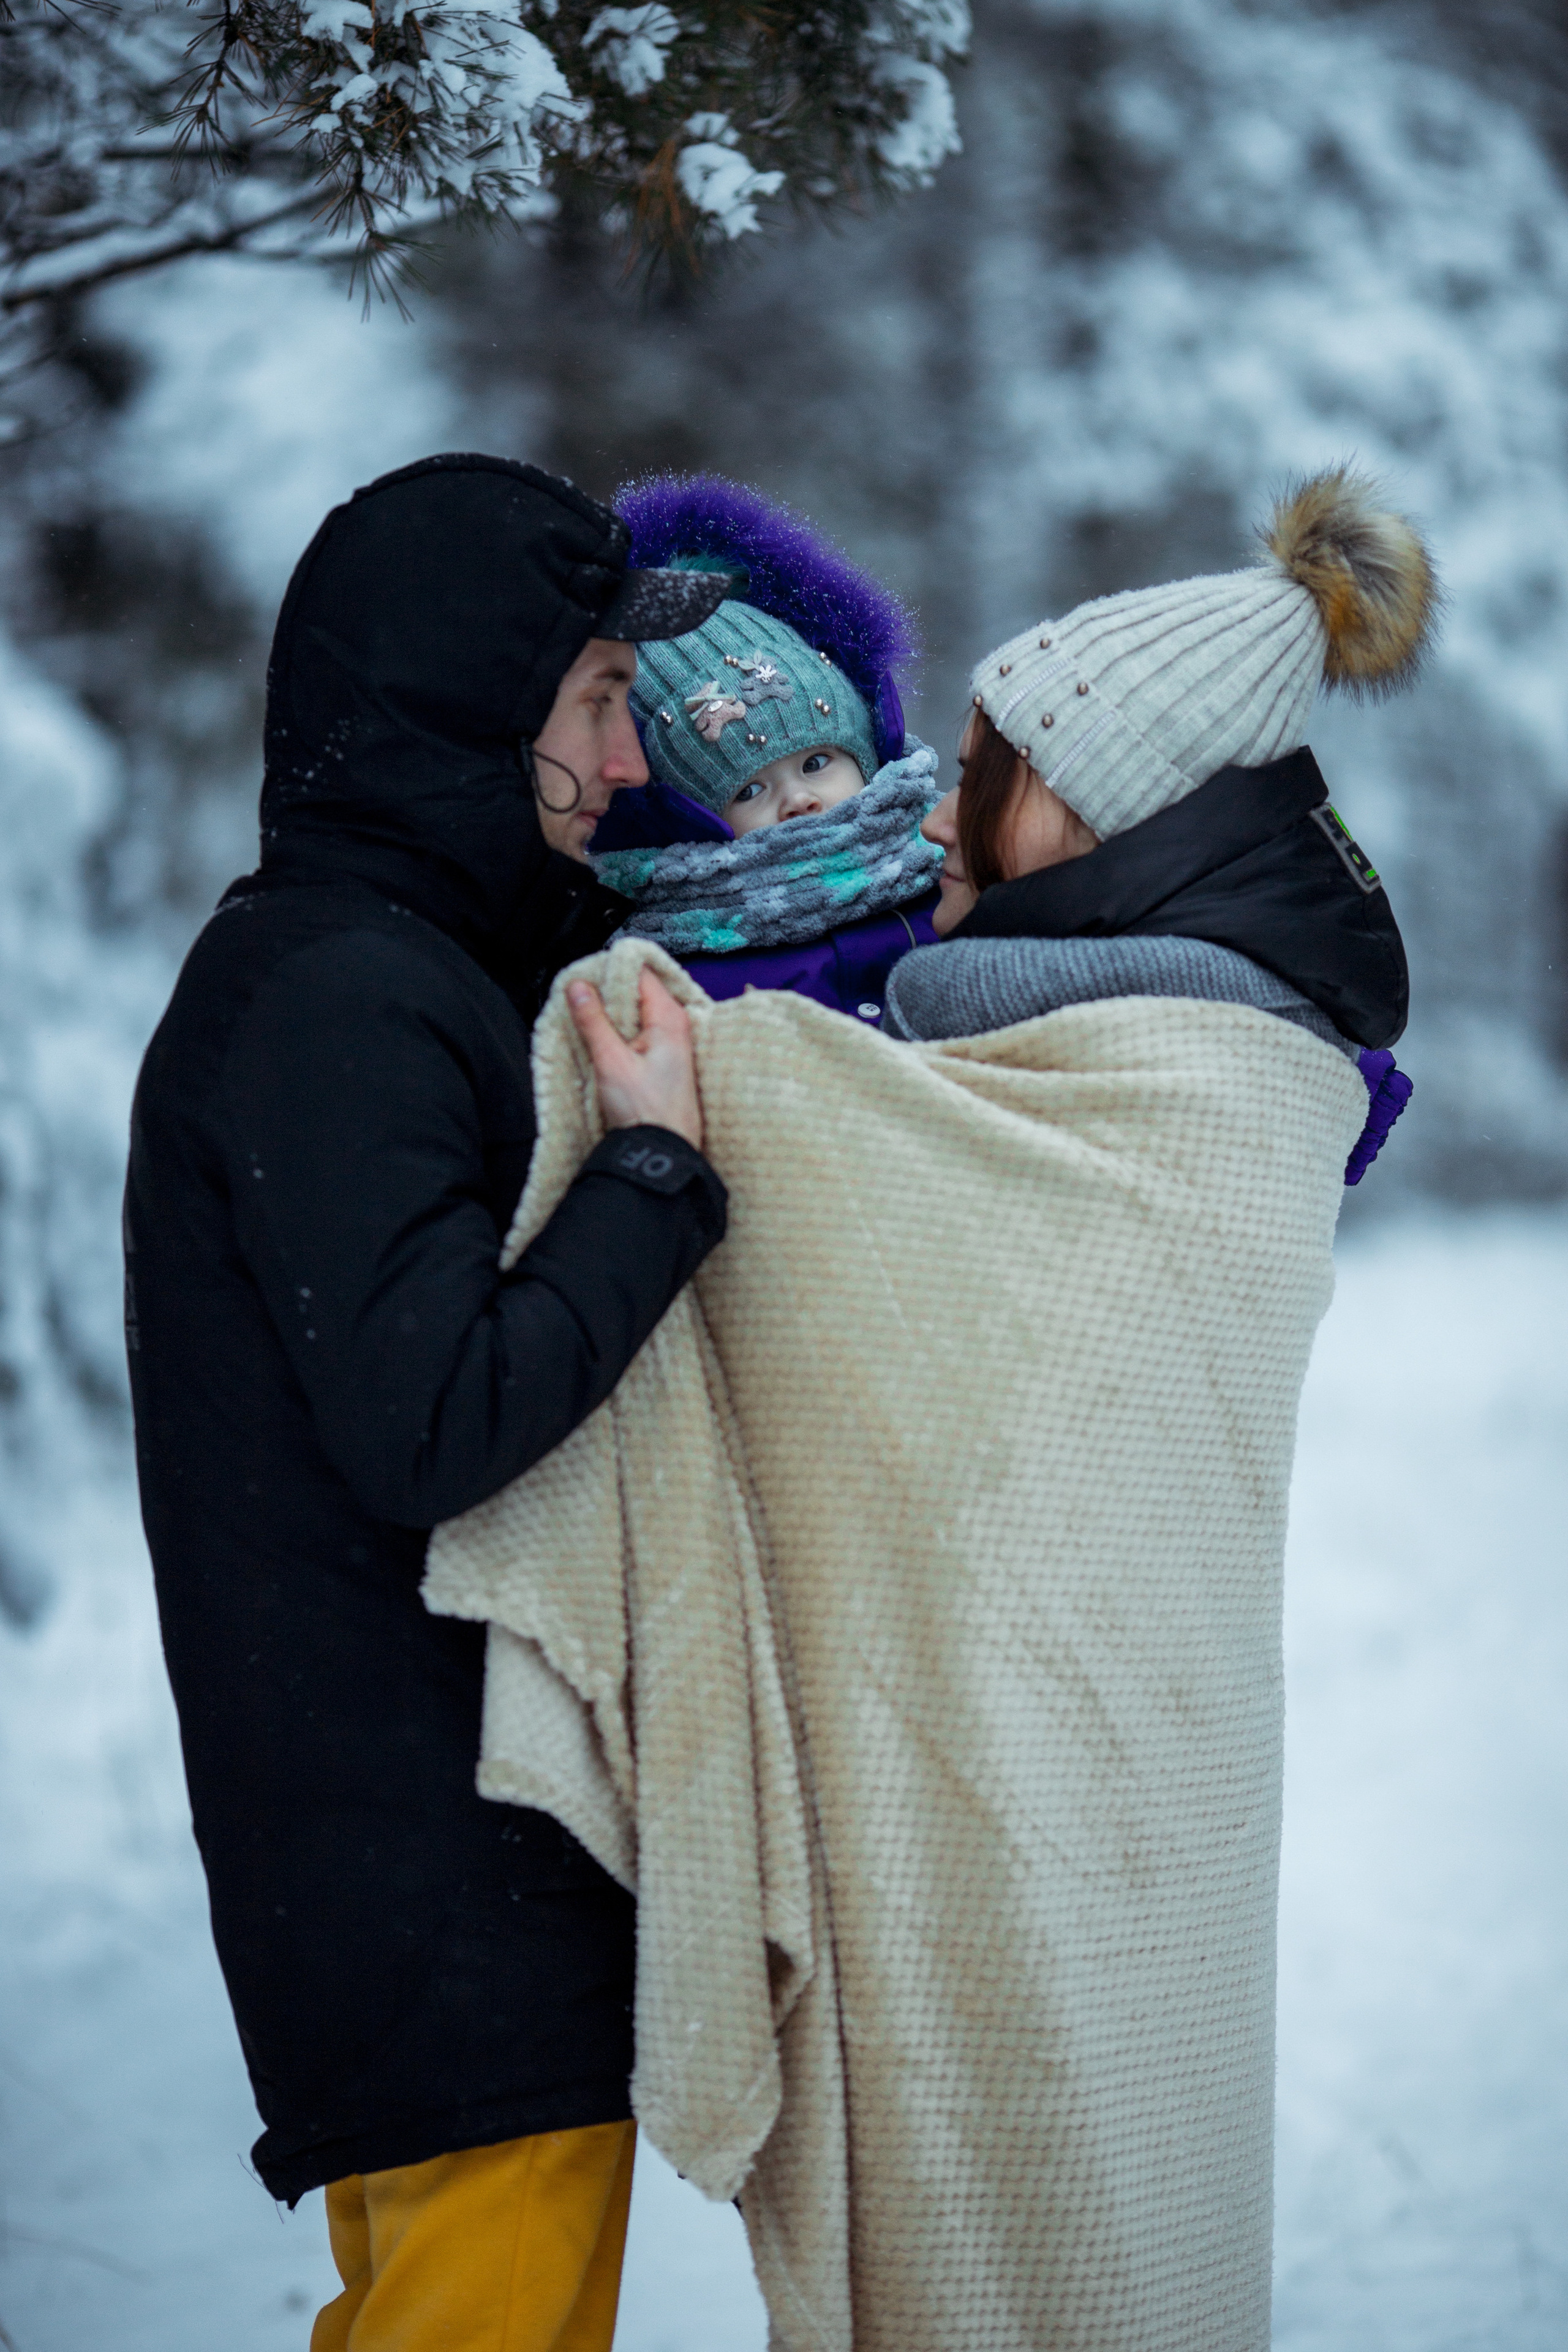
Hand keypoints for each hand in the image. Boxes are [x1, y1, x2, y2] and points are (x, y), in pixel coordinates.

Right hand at [567, 970, 703, 1151]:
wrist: (663, 1150)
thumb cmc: (645, 1112)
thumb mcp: (611, 1061)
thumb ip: (593, 1020)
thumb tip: (579, 986)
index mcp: (670, 1018)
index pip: (640, 973)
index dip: (611, 972)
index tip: (585, 978)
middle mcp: (677, 1026)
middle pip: (639, 992)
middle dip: (609, 993)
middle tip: (581, 1000)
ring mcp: (673, 1044)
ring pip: (638, 1013)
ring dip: (613, 1015)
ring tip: (588, 1022)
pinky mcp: (665, 1061)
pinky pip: (641, 1033)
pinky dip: (622, 1033)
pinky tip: (604, 1043)